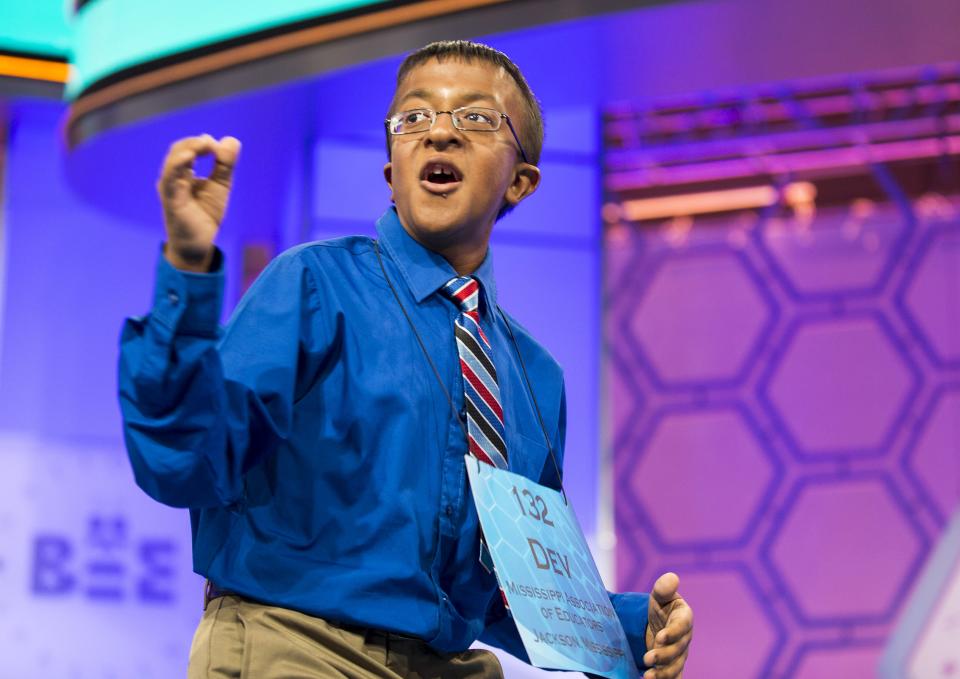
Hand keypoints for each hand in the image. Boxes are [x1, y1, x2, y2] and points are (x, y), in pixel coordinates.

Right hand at [157, 134, 240, 271]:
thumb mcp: (221, 185)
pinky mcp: (171, 200)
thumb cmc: (206, 214)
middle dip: (195, 143)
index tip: (220, 146)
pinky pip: (170, 179)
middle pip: (178, 150)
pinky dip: (178, 165)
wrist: (199, 244)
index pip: (189, 148)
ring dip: (189, 149)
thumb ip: (225, 164)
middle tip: (212, 143)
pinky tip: (190, 157)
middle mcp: (173, 177)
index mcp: (183, 172)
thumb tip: (232, 140)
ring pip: (173, 161)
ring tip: (205, 144)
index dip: (203, 143)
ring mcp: (170, 188)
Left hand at [643, 572, 691, 678]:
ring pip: (675, 667)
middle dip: (663, 656)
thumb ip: (664, 588)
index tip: (659, 637)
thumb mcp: (660, 595)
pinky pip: (672, 677)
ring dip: (662, 673)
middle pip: (678, 650)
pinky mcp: (673, 667)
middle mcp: (685, 639)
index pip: (682, 626)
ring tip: (647, 676)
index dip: (673, 633)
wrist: (658, 624)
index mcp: (684, 618)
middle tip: (647, 658)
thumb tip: (672, 578)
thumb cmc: (661, 607)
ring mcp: (680, 655)